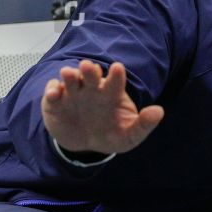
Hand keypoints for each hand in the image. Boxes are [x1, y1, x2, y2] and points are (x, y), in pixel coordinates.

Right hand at [41, 59, 164, 155]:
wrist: (85, 145)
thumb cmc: (110, 135)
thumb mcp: (129, 136)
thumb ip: (143, 125)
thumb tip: (159, 112)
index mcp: (111, 94)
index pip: (115, 81)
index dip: (116, 75)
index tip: (117, 68)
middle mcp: (91, 90)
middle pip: (91, 75)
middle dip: (89, 70)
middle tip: (88, 66)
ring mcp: (73, 93)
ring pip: (70, 79)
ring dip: (69, 75)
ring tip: (69, 74)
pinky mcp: (55, 101)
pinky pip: (52, 92)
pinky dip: (52, 91)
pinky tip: (54, 95)